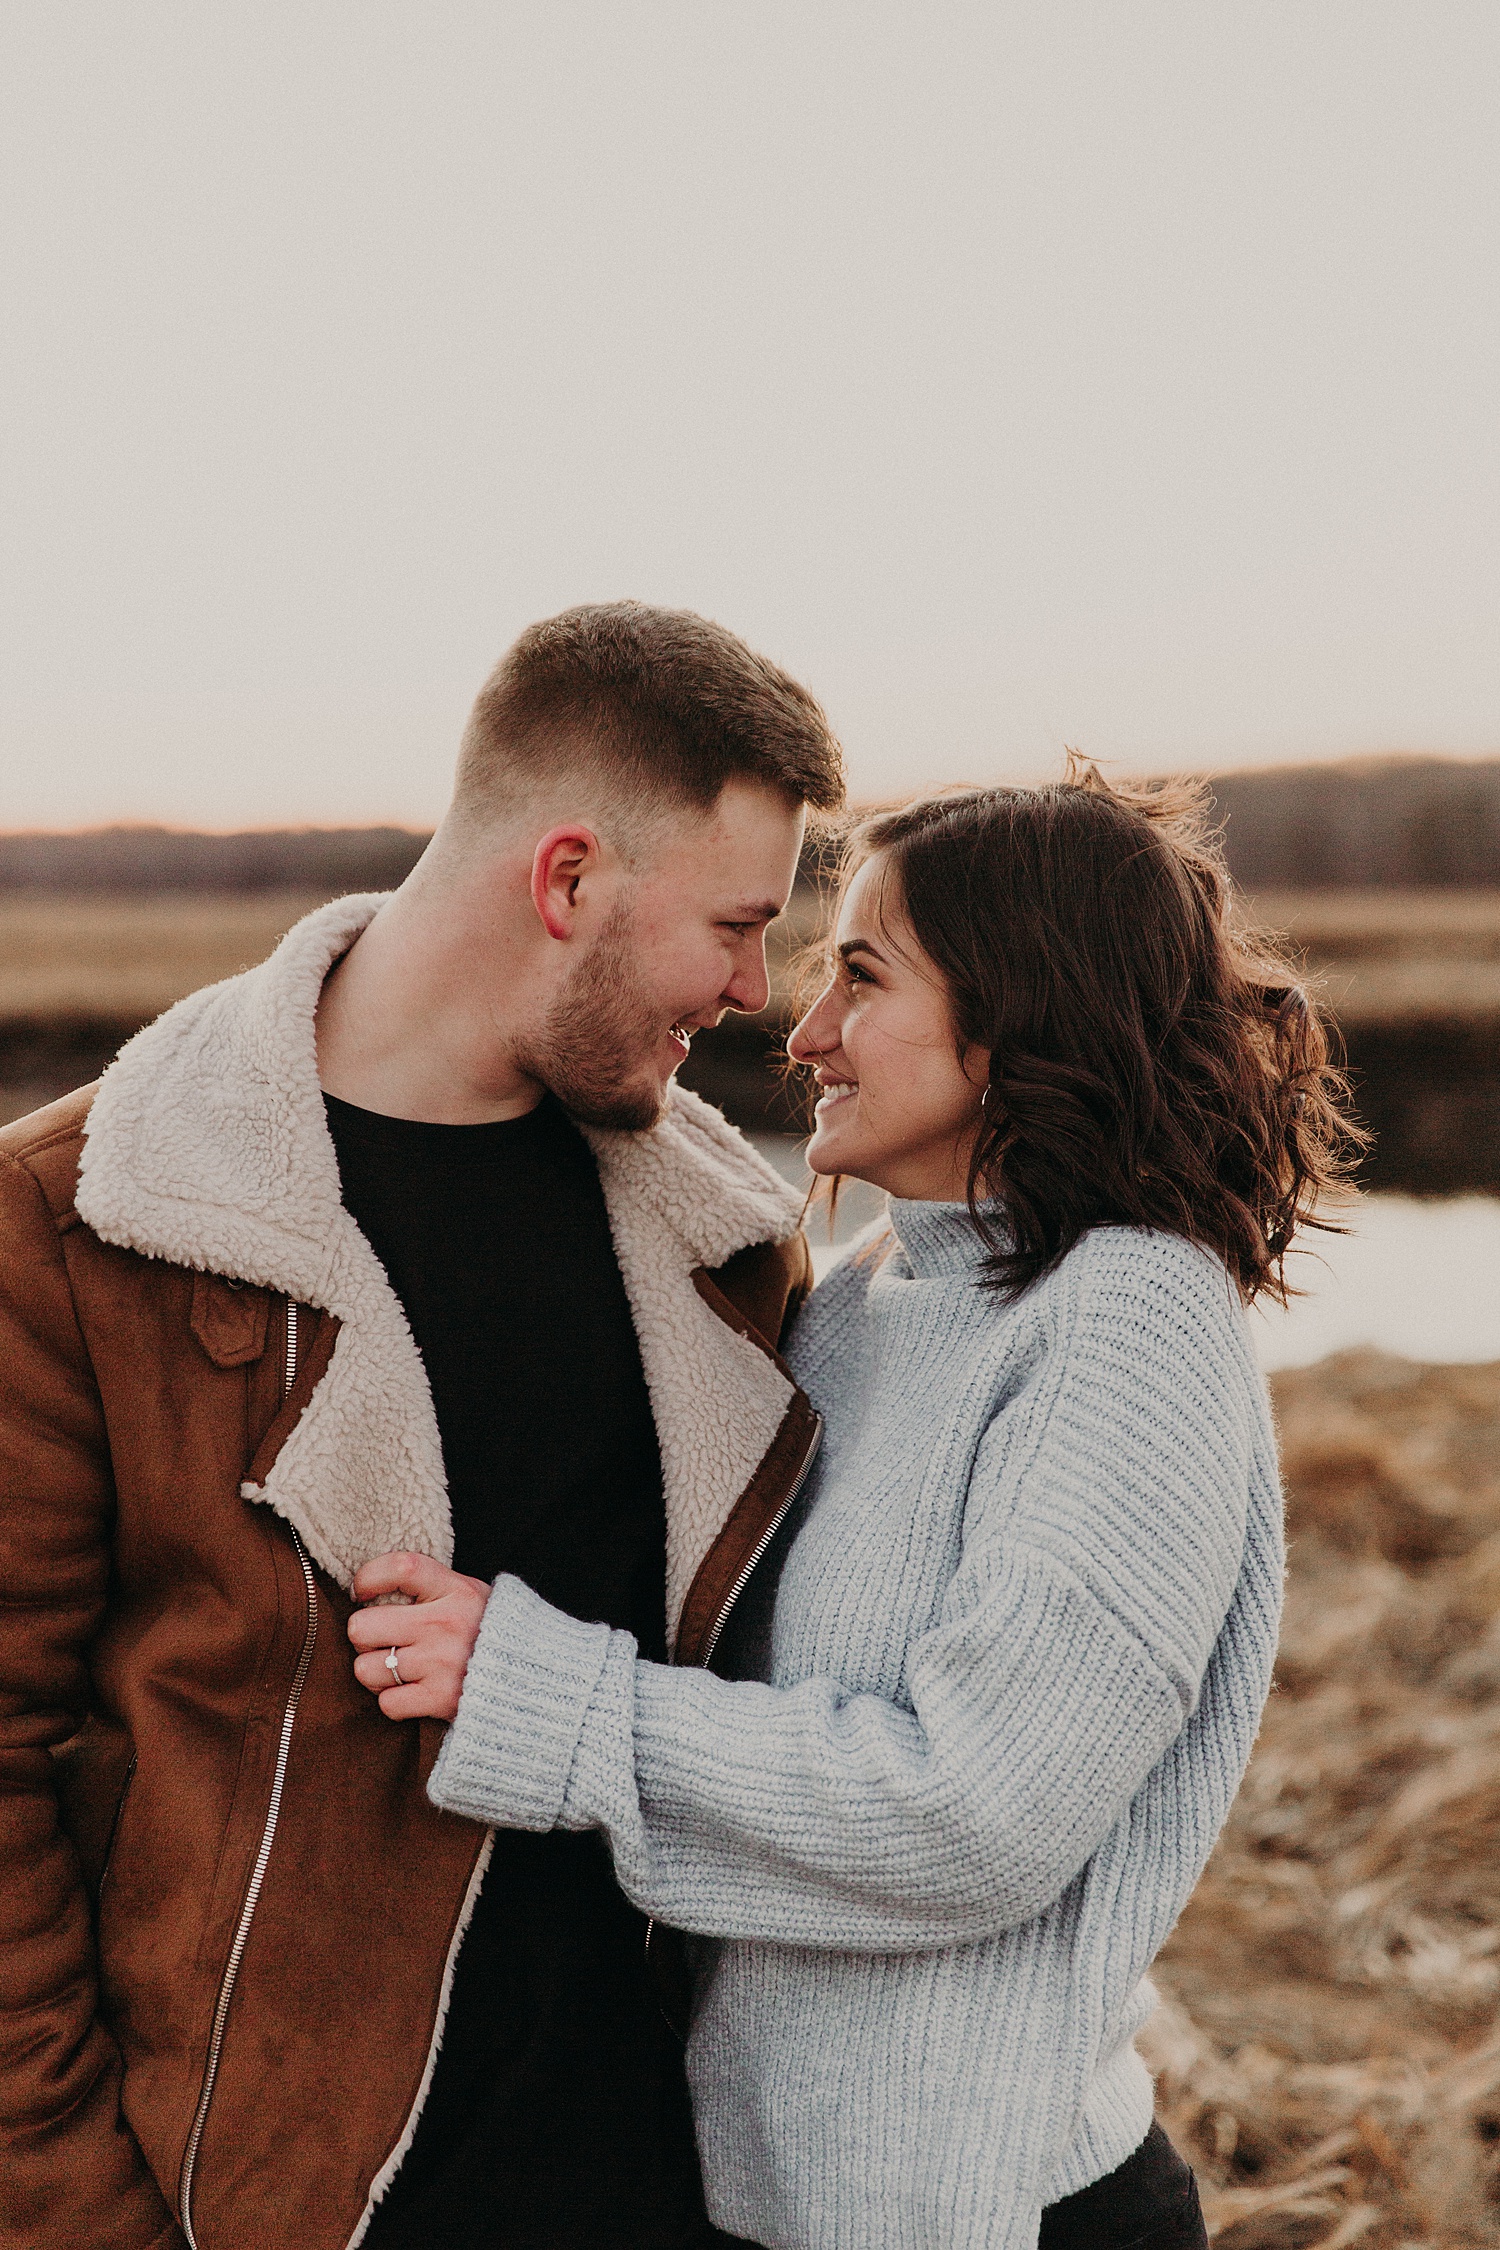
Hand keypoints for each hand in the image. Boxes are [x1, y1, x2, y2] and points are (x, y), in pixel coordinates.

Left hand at [347, 1551, 491, 1721]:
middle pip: (361, 1627)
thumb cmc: (494, 1632)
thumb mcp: (471, 1594)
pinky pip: (387, 1703)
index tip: (363, 1593)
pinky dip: (395, 1701)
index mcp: (455, 1590)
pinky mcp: (440, 1699)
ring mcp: (440, 1663)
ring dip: (377, 1673)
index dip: (368, 1578)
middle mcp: (444, 1624)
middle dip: (365, 1637)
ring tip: (399, 1669)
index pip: (398, 1568)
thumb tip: (373, 1592)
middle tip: (383, 1640)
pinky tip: (413, 1692)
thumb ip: (431, 1588)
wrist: (540, 1678)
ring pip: (366, 1669)